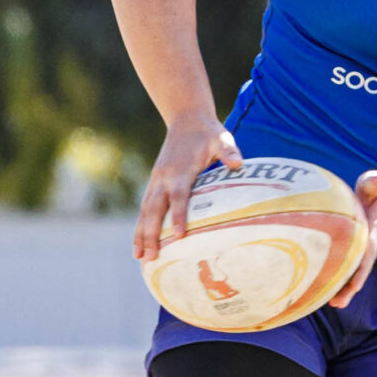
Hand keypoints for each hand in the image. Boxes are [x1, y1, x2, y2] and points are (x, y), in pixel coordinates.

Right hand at [132, 115, 244, 260]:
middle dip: (151, 234)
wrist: (185, 119)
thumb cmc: (207, 132)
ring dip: (141, 235)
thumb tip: (238, 163)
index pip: (179, 196)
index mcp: (180, 170)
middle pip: (154, 210)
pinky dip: (140, 227)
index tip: (179, 236)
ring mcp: (156, 182)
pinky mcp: (154, 184)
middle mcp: (163, 178)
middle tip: (151, 256)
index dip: (179, 215)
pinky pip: (145, 209)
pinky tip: (139, 245)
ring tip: (139, 258)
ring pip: (145, 212)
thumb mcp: (221, 138)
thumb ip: (228, 150)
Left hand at [327, 169, 376, 308]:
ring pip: (352, 272)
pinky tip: (320, 291)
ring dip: (343, 288)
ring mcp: (362, 249)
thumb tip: (375, 181)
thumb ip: (375, 182)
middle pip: (359, 269)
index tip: (355, 283)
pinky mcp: (355, 249)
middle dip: (350, 286)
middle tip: (337, 303)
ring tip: (333, 304)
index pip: (367, 251)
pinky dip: (336, 278)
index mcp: (373, 230)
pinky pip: (345, 265)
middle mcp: (368, 244)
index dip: (361, 267)